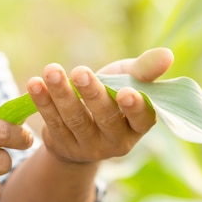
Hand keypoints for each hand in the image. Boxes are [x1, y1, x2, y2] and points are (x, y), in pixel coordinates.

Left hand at [26, 48, 173, 163]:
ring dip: (62, 94)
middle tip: (81, 71)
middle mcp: (117, 141)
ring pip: (75, 119)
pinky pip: (52, 122)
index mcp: (140, 125)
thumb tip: (168, 55)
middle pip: (105, 118)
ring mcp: (89, 146)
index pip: (142, 119)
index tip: (126, 92)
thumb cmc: (114, 95)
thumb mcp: (130, 80)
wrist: (84, 125)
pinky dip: (42, 102)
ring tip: (52, 70)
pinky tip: (34, 84)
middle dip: (92, 93)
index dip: (135, 107)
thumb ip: (145, 69)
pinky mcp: (63, 145)